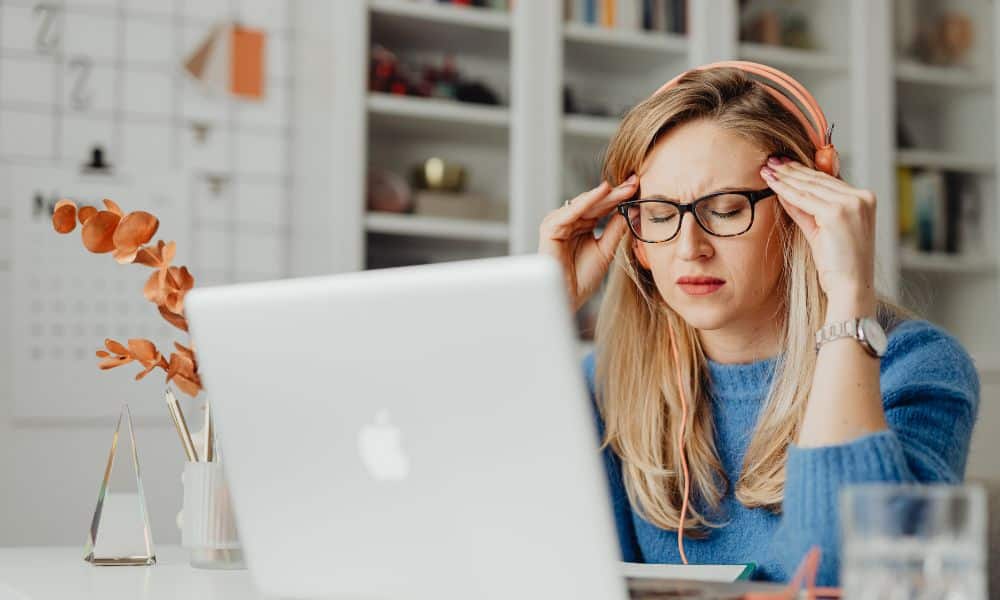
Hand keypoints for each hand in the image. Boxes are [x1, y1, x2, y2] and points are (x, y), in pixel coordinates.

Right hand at [538, 174, 637, 311]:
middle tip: (634, 181)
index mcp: (581, 225)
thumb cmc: (583, 278)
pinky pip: (570, 212)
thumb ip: (615, 229)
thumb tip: (631, 209)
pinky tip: (602, 192)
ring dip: (604, 195)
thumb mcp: (606, 249)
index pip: (602, 207)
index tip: (638, 186)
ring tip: (623, 187)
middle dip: (615, 193)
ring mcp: (558, 224)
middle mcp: (569, 221)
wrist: (568, 298)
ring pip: (584, 204)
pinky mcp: (550, 229)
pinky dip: (586, 202)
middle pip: (594, 203)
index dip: (620, 197)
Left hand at [760, 157, 876, 312]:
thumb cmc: (838, 265)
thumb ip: (807, 210)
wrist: (850, 288)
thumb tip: (786, 192)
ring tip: (767, 168)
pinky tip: (772, 182)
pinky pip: (804, 198)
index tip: (784, 163)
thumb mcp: (822, 231)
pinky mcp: (837, 212)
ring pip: (810, 186)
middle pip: (818, 179)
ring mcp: (851, 204)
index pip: (828, 179)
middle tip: (771, 160)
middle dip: (792, 169)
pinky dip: (786, 189)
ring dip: (786, 176)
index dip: (804, 170)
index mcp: (864, 199)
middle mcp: (861, 197)